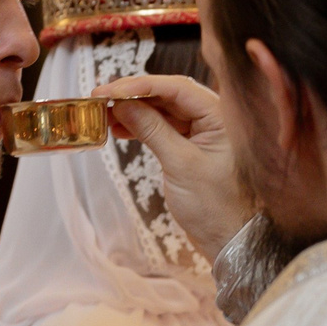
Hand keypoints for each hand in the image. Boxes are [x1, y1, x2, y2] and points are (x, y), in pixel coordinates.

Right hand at [99, 74, 253, 262]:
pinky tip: (118, 129)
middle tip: (99, 97)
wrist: (227, 240)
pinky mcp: (188, 147)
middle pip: (167, 95)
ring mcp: (200, 132)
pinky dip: (140, 127)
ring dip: (133, 110)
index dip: (141, 85)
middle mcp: (212, 118)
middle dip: (133, 95)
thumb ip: (152, 129)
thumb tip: (122, 104)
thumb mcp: (180, 164)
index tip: (110, 90)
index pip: (177, 88)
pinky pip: (161, 127)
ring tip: (103, 115)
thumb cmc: (214, 205)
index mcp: (219, 116)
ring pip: (161, 110)